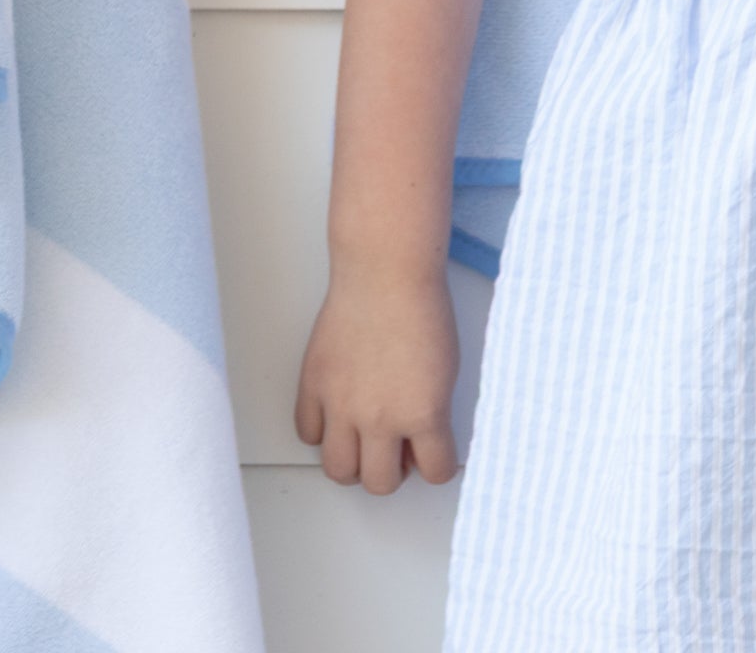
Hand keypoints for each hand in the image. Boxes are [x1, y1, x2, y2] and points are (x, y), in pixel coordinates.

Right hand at [293, 261, 461, 492]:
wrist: (386, 272)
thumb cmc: (422, 308)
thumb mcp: (447, 368)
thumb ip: (432, 412)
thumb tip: (417, 441)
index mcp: (423, 414)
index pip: (436, 472)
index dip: (437, 464)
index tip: (435, 455)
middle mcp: (380, 419)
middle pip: (379, 484)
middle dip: (392, 471)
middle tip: (396, 450)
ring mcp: (342, 405)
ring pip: (338, 471)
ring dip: (354, 463)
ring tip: (365, 441)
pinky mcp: (313, 387)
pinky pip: (308, 434)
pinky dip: (322, 431)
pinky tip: (338, 414)